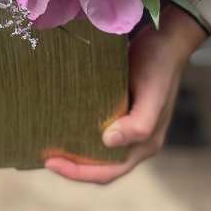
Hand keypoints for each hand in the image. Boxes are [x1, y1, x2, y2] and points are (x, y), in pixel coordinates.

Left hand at [45, 9, 205, 183]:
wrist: (166, 38)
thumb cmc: (158, 66)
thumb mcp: (152, 95)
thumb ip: (138, 125)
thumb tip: (108, 142)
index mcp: (145, 143)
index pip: (108, 171)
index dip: (78, 173)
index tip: (50, 162)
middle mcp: (136, 139)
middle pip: (100, 165)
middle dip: (73, 165)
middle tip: (44, 155)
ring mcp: (128, 123)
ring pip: (97, 147)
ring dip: (76, 150)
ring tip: (49, 141)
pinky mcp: (120, 106)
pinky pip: (97, 126)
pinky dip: (80, 129)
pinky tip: (63, 118)